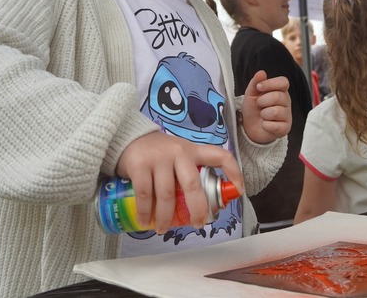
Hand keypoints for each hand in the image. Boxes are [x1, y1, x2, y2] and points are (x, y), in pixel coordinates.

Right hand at [115, 132, 243, 232]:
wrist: (127, 137)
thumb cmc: (158, 153)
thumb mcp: (178, 155)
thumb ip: (189, 172)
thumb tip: (202, 204)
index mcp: (193, 150)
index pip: (220, 156)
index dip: (234, 172)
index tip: (239, 190)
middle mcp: (179, 152)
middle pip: (193, 184)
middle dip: (197, 209)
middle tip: (197, 224)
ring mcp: (159, 158)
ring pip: (167, 194)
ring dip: (165, 217)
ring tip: (163, 229)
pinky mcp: (140, 164)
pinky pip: (144, 194)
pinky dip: (145, 212)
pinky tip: (145, 221)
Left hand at [241, 70, 291, 143]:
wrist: (250, 128)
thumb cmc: (253, 109)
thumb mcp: (251, 94)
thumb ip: (255, 82)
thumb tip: (261, 72)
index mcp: (280, 91)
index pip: (283, 82)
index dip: (270, 83)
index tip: (259, 87)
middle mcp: (286, 102)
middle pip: (277, 96)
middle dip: (262, 101)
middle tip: (259, 105)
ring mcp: (287, 115)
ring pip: (275, 111)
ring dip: (263, 114)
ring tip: (263, 115)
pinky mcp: (285, 128)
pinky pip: (275, 125)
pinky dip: (265, 125)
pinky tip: (265, 125)